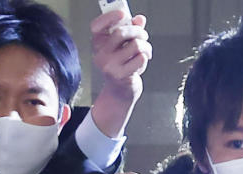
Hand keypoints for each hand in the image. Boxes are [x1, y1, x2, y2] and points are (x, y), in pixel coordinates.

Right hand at [89, 13, 151, 137]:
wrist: (121, 91)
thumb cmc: (123, 65)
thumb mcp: (125, 45)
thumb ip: (131, 30)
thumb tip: (139, 19)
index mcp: (99, 44)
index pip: (96, 26)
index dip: (109, 17)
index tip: (122, 13)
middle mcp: (101, 54)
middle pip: (121, 32)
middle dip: (138, 31)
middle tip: (143, 35)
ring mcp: (108, 66)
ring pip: (135, 45)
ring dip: (145, 46)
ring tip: (144, 52)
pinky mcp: (119, 75)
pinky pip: (140, 59)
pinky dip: (145, 59)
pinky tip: (140, 64)